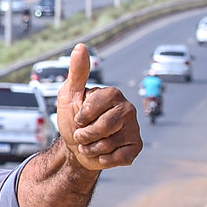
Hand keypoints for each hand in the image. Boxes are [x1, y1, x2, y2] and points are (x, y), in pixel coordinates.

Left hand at [55, 43, 141, 171]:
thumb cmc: (73, 119)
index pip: (94, 108)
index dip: (81, 117)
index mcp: (113, 94)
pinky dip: (104, 159)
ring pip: (109, 144)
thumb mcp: (69, 95)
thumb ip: (77, 72)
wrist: (76, 147)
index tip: (78, 118)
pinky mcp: (136, 147)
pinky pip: (119, 158)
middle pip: (104, 127)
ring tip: (91, 143)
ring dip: (92, 148)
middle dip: (85, 135)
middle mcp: (128, 108)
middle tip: (82, 134)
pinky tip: (103, 153)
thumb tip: (81, 46)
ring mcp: (134, 128)